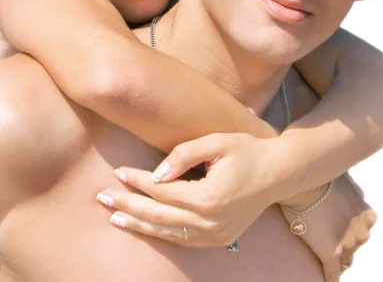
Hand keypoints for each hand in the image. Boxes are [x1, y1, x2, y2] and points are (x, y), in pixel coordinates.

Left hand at [96, 133, 285, 246]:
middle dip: (128, 206)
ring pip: (168, 233)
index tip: (117, 172)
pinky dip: (161, 233)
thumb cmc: (247, 150)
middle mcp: (210, 222)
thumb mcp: (217, 141)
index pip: (162, 192)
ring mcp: (216, 235)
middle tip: (102, 198)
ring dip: (140, 224)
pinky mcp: (220, 239)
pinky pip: (183, 240)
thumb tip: (156, 173)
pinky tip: (145, 226)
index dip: (138, 181)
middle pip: (159, 216)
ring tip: (115, 217)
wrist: (279, 173)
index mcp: (209, 197)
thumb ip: (185, 154)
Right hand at [280, 173, 376, 281]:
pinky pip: (333, 274)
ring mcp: (347, 244)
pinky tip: (326, 280)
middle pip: (355, 245)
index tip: (339, 227)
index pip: (362, 229)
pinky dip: (330, 278)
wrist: (304, 184)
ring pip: (346, 261)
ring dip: (338, 259)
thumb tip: (343, 189)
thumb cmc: (319, 177)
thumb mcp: (343, 179)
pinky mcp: (331, 254)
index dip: (350, 229)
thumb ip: (348, 191)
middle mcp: (361, 231)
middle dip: (344, 242)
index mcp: (365, 214)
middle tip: (327, 236)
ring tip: (324, 255)